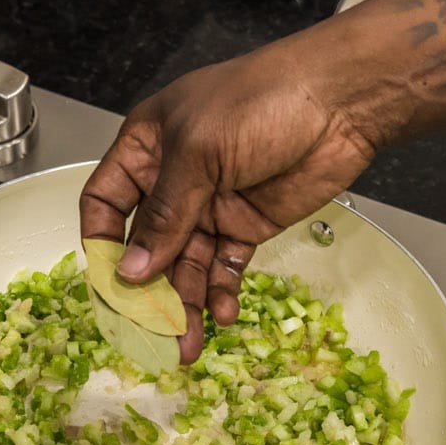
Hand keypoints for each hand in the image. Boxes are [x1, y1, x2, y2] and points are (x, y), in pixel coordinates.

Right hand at [79, 37, 380, 362]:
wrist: (342, 100)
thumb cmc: (263, 100)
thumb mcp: (200, 151)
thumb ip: (166, 214)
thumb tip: (131, 269)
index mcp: (147, 148)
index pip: (106, 202)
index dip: (102, 243)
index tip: (108, 283)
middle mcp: (173, 181)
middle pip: (146, 247)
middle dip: (148, 291)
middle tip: (150, 333)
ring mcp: (211, 206)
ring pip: (185, 265)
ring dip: (185, 304)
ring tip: (187, 344)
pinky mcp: (248, 225)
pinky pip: (224, 267)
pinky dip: (221, 292)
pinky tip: (221, 315)